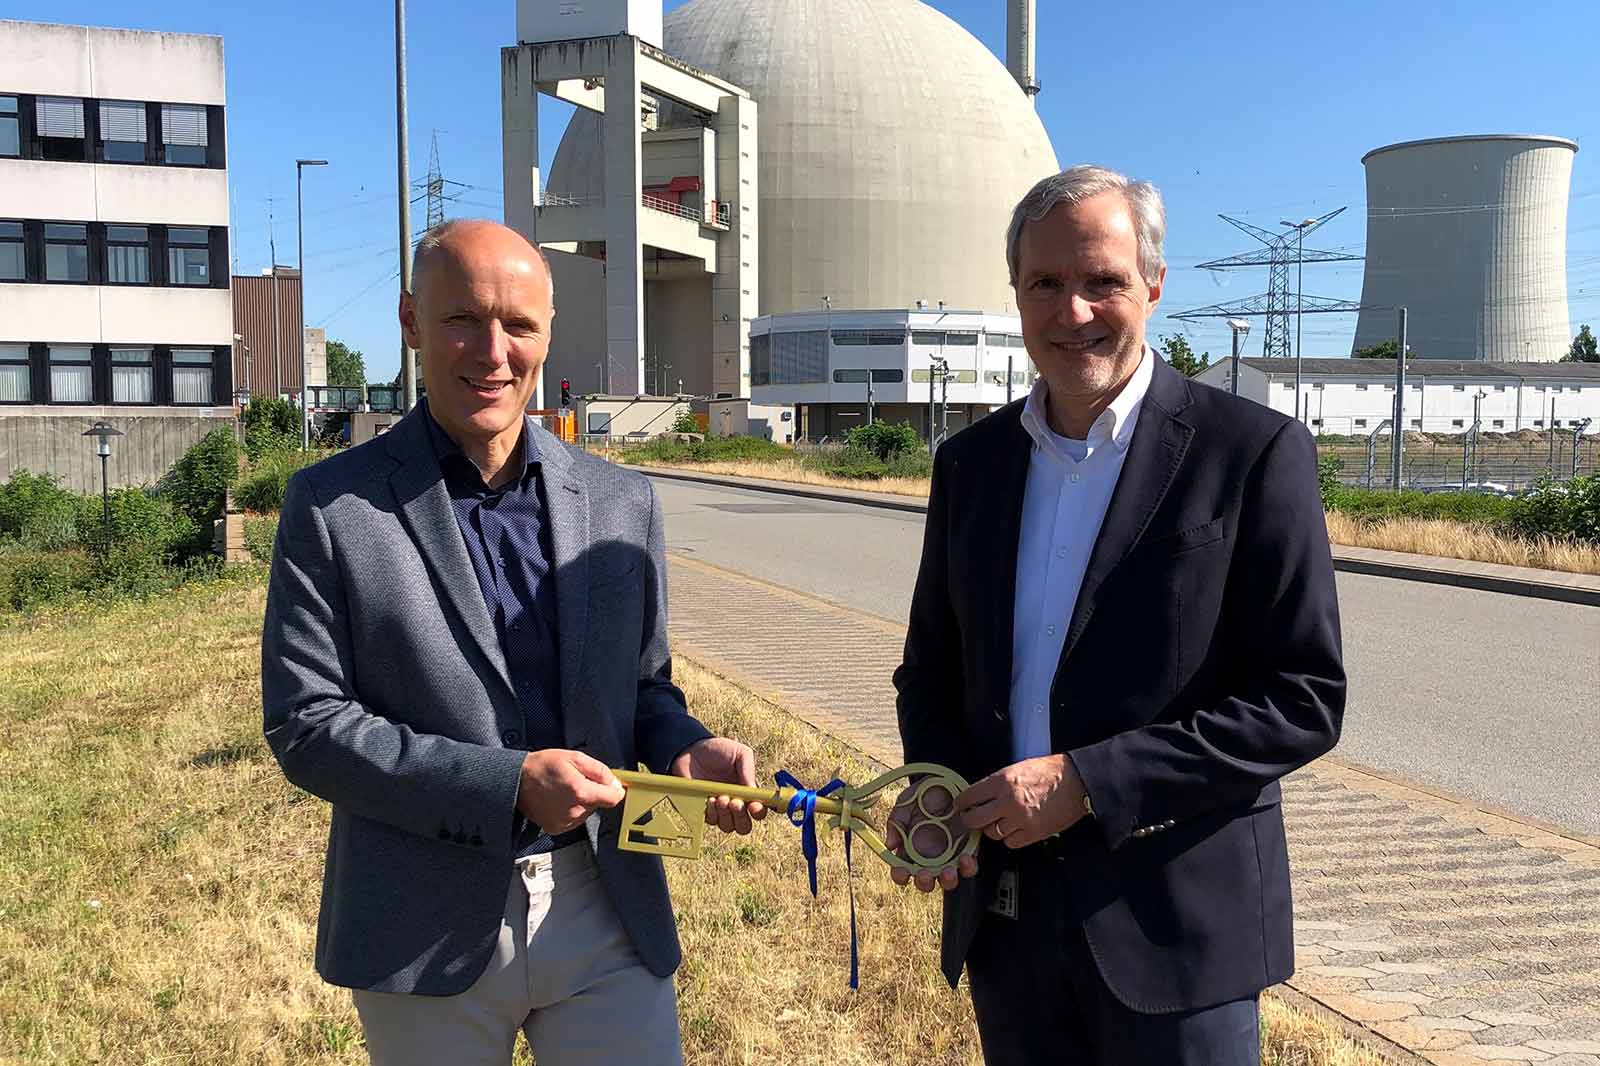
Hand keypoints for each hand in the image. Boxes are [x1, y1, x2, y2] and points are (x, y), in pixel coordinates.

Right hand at [516, 749, 625, 834]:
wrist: (516, 781)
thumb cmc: (542, 766)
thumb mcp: (574, 757)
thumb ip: (599, 770)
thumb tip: (615, 783)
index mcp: (580, 792)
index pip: (613, 799)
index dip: (614, 789)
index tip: (611, 784)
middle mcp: (574, 811)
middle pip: (599, 804)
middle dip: (593, 791)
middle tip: (577, 780)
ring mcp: (565, 822)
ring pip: (587, 812)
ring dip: (582, 801)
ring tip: (564, 789)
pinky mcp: (556, 828)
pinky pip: (574, 819)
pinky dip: (571, 810)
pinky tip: (559, 799)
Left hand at [670, 737, 766, 834]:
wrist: (691, 750)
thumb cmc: (718, 751)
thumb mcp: (740, 753)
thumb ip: (749, 770)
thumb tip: (754, 791)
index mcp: (748, 792)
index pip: (759, 811)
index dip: (758, 812)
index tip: (753, 806)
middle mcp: (735, 804)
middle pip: (744, 826)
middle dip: (741, 817)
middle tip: (734, 802)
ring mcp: (719, 809)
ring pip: (728, 826)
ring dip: (725, 815)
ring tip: (720, 797)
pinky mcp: (704, 811)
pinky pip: (711, 821)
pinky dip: (712, 813)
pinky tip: (709, 798)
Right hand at [885, 782, 978, 892]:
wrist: (948, 782)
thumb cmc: (923, 794)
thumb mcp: (905, 803)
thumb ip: (896, 821)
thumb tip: (890, 845)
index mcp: (910, 849)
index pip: (902, 870)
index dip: (901, 875)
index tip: (902, 872)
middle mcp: (929, 858)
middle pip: (925, 882)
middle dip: (924, 882)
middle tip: (925, 874)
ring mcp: (949, 856)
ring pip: (948, 880)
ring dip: (947, 880)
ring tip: (948, 872)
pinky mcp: (967, 850)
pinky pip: (969, 867)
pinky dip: (968, 867)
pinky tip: (966, 858)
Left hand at [956, 754, 1086, 848]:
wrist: (1076, 782)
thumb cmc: (1049, 771)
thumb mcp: (1017, 768)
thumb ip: (997, 783)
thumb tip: (979, 795)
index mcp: (1002, 781)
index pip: (969, 796)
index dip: (961, 803)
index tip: (960, 805)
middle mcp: (1008, 801)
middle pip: (974, 819)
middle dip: (969, 820)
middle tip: (970, 818)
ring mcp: (1020, 820)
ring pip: (992, 833)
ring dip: (992, 829)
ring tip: (998, 821)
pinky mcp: (1033, 833)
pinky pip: (1010, 843)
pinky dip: (1009, 838)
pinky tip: (1014, 828)